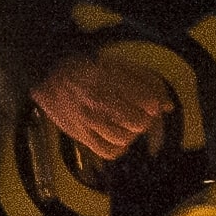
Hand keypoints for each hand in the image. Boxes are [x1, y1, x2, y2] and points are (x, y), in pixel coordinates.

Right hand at [31, 55, 168, 164]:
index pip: (147, 101)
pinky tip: (117, 137)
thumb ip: (145, 81)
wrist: (48, 74)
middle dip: (145, 118)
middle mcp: (98, 101)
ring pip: (124, 137)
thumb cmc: (84, 67)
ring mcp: (88, 120)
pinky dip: (119, 147)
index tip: (151, 102)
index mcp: (110, 79)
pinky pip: (107, 151)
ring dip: (132, 132)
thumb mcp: (116, 64)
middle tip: (139, 113)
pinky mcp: (80, 134)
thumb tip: (167, 105)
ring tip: (127, 124)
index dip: (154, 103)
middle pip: (138, 122)